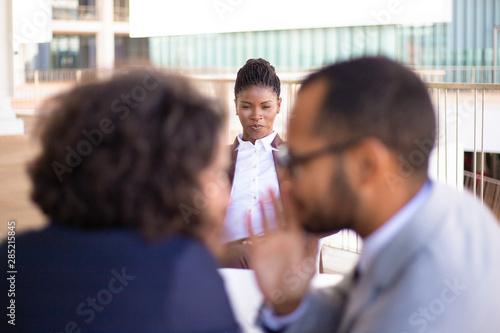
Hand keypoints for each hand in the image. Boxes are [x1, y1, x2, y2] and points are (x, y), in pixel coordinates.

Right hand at [247, 186, 318, 315]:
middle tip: (273, 185)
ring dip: (264, 208)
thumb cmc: (299, 284)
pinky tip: (249, 213)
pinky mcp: (257, 251)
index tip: (290, 188)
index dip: (291, 203)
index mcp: (295, 239)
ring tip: (262, 195)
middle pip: (278, 215)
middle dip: (276, 200)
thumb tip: (317, 234)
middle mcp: (281, 238)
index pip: (293, 216)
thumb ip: (311, 250)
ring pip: (266, 221)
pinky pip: (253, 234)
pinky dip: (251, 224)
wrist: (283, 298)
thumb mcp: (309, 267)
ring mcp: (269, 243)